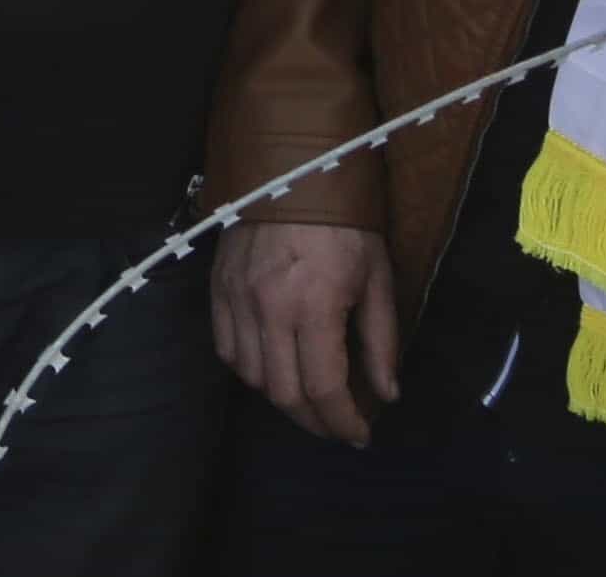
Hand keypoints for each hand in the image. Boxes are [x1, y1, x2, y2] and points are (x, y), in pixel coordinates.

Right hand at [214, 216, 402, 443]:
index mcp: (314, 306)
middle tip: (336, 426)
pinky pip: (226, 349)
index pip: (324, 389)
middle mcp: (268, 309)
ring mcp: (237, 299)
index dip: (344, 423)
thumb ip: (381, 342)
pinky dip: (248, 370)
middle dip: (315, 421)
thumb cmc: (346, 225)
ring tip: (307, 400)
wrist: (294, 171)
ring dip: (282, 399)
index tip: (361, 435)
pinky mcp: (218, 289)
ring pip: (251, 377)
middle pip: (285, 393)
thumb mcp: (378, 279)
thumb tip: (386, 395)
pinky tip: (271, 370)